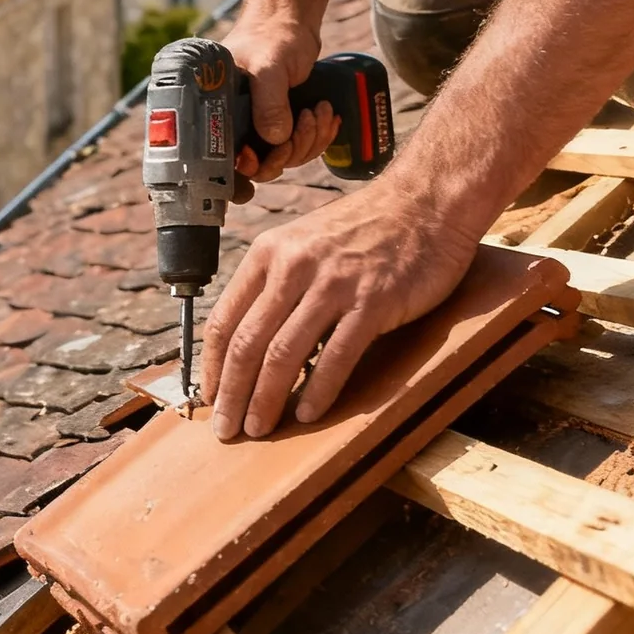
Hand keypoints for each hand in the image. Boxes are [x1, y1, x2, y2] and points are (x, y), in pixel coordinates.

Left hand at [201, 183, 478, 439]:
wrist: (423, 203)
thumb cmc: (363, 229)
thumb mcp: (303, 243)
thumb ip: (276, 283)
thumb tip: (249, 339)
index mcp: (269, 253)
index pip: (225, 319)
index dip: (212, 366)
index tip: (209, 397)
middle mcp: (293, 266)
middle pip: (247, 343)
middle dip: (232, 394)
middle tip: (227, 429)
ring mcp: (333, 284)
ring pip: (284, 354)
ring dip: (266, 400)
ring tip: (259, 430)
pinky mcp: (372, 301)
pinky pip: (336, 356)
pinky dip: (318, 391)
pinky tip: (308, 414)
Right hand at [224, 13, 337, 193]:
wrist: (291, 20)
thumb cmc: (271, 34)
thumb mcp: (268, 66)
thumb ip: (269, 102)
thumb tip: (277, 139)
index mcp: (220, 112)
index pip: (226, 159)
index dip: (249, 167)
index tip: (269, 154)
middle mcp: (237, 122)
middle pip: (262, 165)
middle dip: (291, 149)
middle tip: (305, 118)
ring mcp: (261, 124)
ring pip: (286, 157)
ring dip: (310, 139)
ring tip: (320, 109)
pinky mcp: (282, 121)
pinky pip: (300, 145)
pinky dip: (319, 136)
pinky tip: (327, 116)